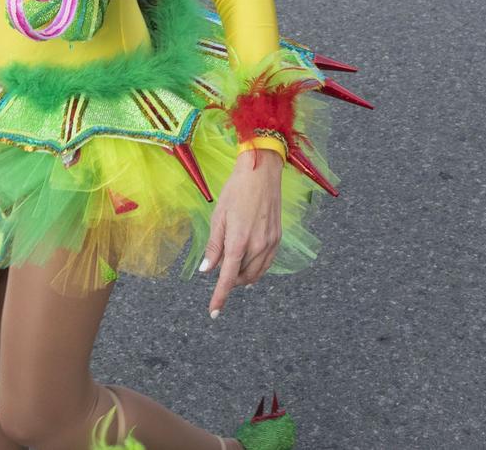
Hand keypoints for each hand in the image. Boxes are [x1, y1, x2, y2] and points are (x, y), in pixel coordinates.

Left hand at [200, 148, 283, 318]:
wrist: (261, 173)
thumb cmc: (236, 191)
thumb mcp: (218, 217)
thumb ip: (214, 246)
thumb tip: (207, 270)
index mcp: (239, 241)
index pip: (227, 278)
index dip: (220, 297)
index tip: (214, 312)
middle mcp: (257, 246)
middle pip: (242, 277)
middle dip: (230, 282)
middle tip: (219, 275)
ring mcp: (270, 243)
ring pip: (256, 273)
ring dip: (243, 278)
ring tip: (233, 272)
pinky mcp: (278, 238)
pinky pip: (267, 263)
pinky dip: (257, 270)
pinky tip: (250, 267)